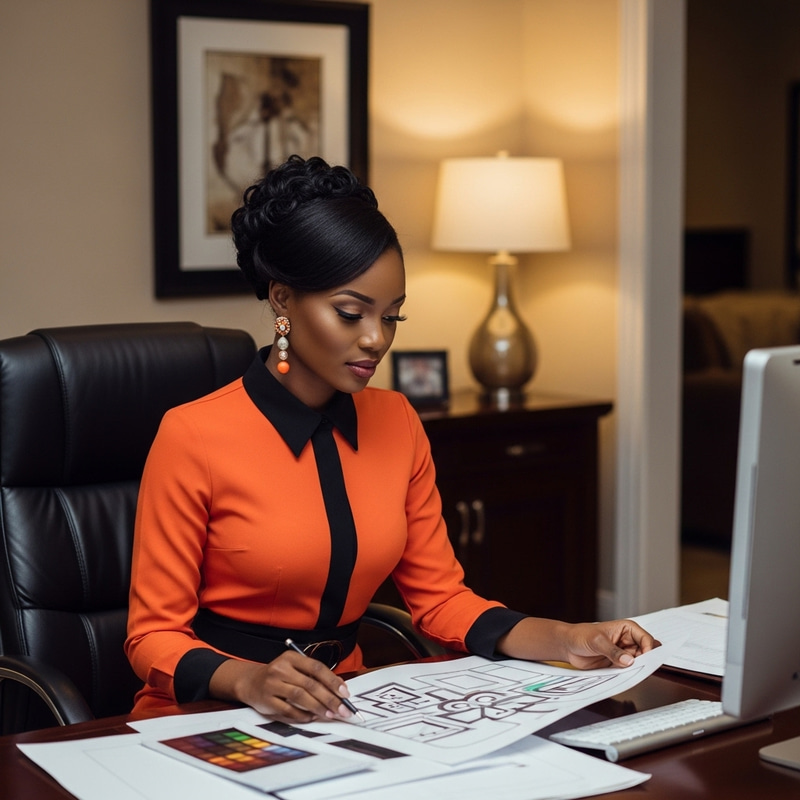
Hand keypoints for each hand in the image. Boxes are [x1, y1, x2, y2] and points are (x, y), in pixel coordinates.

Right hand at [208, 651, 355, 722]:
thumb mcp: (295, 669)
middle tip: (343, 709)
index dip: (332, 680)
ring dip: (318, 707)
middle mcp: (281, 668)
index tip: (345, 692)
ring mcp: (272, 684)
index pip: (316, 667)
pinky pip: (288, 710)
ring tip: (330, 714)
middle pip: (310, 684)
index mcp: (291, 657)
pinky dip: (302, 715)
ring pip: (300, 696)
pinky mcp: (266, 700)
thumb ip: (314, 676)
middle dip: (329, 698)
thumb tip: (339, 688)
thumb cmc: (279, 676)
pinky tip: (312, 717)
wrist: (250, 682)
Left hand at [558, 619, 660, 669]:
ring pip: (638, 663)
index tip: (645, 659)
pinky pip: (628, 671)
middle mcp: (628, 641)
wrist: (568, 646)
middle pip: (645, 653)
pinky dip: (628, 675)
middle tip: (640, 669)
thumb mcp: (597, 641)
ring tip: (629, 672)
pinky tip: (623, 677)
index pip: (646, 639)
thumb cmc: (580, 635)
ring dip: (636, 669)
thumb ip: (613, 651)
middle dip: (645, 661)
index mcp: (627, 629)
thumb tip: (628, 660)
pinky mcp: (618, 664)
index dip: (648, 649)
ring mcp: (623, 654)